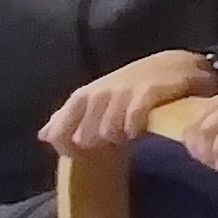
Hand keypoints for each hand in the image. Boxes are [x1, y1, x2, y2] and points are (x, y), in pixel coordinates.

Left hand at [41, 51, 217, 155]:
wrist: (174, 65)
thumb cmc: (130, 87)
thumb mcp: (96, 99)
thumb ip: (68, 117)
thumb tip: (44, 135)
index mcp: (82, 97)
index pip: (60, 134)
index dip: (70, 149)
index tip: (89, 152)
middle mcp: (99, 94)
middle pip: (86, 138)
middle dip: (100, 145)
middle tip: (116, 138)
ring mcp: (123, 92)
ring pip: (109, 133)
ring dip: (121, 138)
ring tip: (130, 132)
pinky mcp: (148, 93)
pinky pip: (133, 123)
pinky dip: (137, 129)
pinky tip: (143, 127)